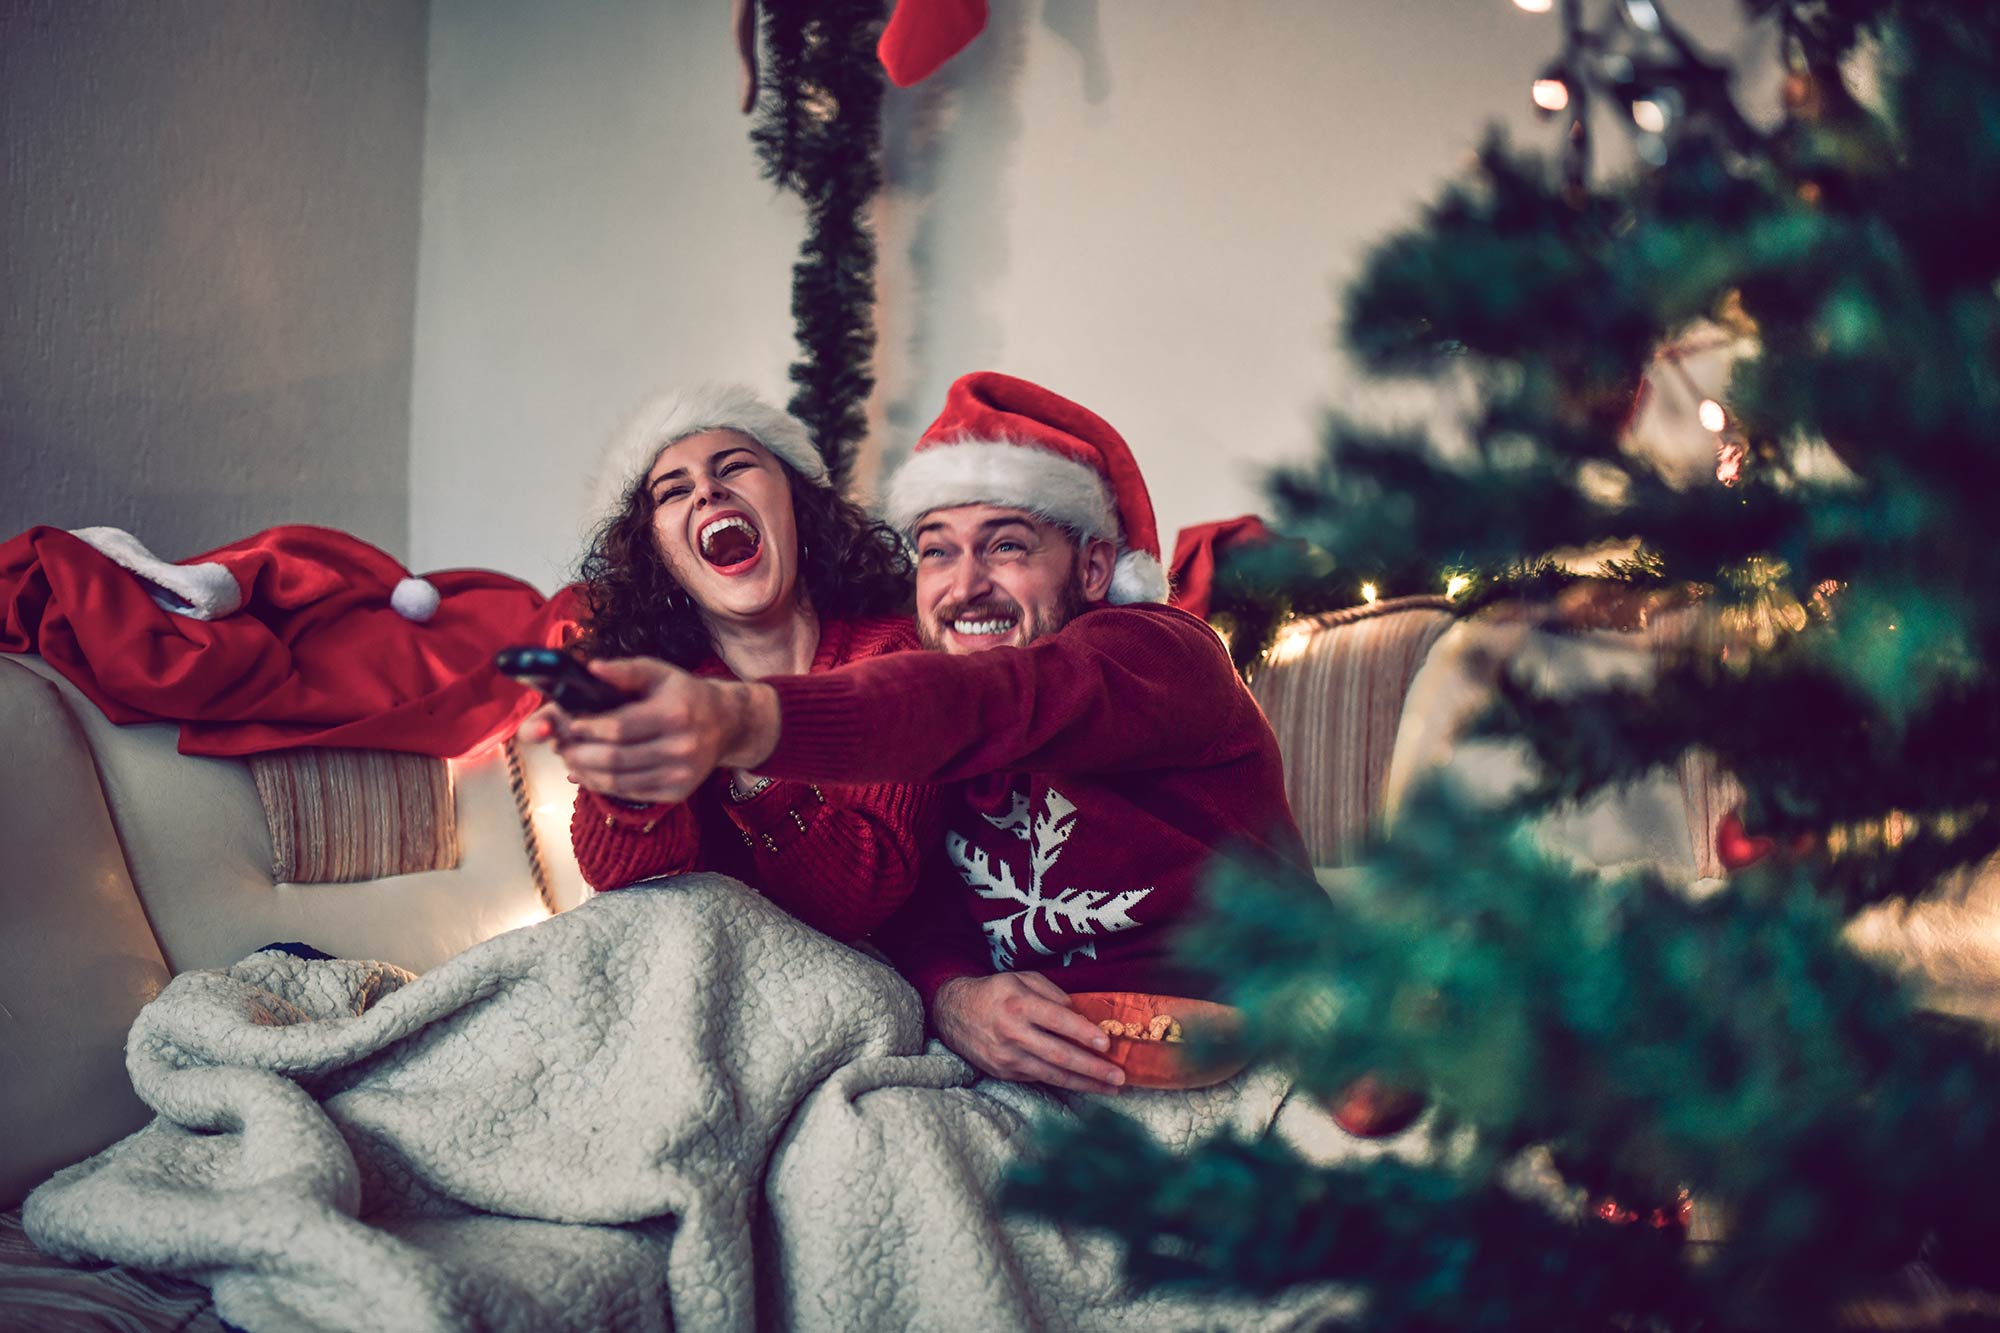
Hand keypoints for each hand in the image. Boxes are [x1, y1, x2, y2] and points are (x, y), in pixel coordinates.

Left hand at [525, 657, 778, 804]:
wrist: (725, 723)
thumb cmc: (684, 694)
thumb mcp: (659, 672)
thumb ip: (624, 670)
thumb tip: (589, 669)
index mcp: (675, 714)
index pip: (619, 728)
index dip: (587, 728)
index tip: (568, 723)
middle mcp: (682, 748)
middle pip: (615, 758)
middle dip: (579, 753)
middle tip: (560, 745)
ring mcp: (681, 774)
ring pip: (618, 781)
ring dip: (585, 771)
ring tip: (569, 758)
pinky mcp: (677, 792)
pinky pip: (629, 793)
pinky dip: (601, 785)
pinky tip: (586, 773)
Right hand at [932, 973, 1126, 1094]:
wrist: (953, 1013)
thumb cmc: (995, 992)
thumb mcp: (1021, 978)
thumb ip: (1052, 993)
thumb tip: (1079, 1015)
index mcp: (1019, 1004)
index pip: (1057, 1020)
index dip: (1083, 1033)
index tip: (1107, 1043)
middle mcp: (1012, 1033)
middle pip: (1059, 1054)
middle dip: (1092, 1068)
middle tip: (1119, 1076)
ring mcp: (1007, 1057)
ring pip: (1052, 1074)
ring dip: (1085, 1083)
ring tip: (1110, 1088)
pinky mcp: (1004, 1072)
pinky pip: (1040, 1078)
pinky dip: (1065, 1082)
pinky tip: (1085, 1084)